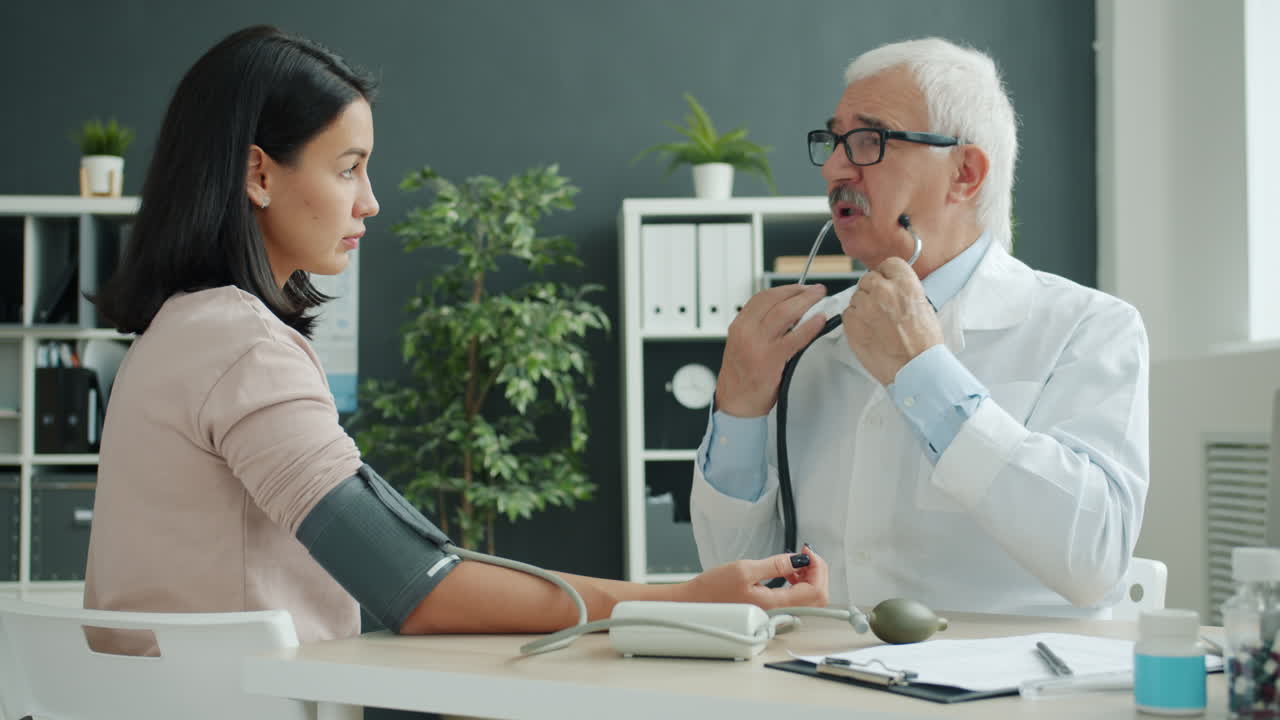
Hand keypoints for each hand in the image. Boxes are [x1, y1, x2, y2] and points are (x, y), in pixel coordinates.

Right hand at [679, 547, 828, 609]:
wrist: (697, 603)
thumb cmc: (714, 589)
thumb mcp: (745, 569)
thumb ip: (774, 565)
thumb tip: (799, 560)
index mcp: (775, 602)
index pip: (815, 590)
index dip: (818, 568)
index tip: (807, 552)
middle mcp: (779, 609)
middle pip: (818, 594)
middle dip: (817, 571)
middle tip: (804, 554)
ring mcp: (776, 608)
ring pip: (809, 595)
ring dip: (808, 574)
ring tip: (793, 561)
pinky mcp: (771, 605)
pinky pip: (796, 595)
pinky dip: (798, 579)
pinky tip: (785, 570)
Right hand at [716, 284, 829, 416]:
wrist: (735, 403)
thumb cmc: (741, 378)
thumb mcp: (743, 345)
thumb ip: (759, 328)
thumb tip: (789, 314)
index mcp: (739, 326)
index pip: (762, 297)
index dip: (785, 289)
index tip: (800, 287)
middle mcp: (746, 331)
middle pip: (775, 300)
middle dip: (799, 291)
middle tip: (816, 290)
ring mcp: (758, 344)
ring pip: (785, 313)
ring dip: (806, 302)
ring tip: (820, 298)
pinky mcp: (771, 359)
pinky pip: (795, 337)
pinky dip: (810, 326)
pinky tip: (820, 321)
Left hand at [842, 257, 943, 384]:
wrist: (914, 368)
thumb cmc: (923, 344)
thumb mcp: (923, 306)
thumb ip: (905, 291)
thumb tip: (895, 286)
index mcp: (905, 284)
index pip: (888, 264)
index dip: (887, 274)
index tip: (887, 281)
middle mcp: (883, 291)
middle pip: (869, 279)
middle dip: (874, 291)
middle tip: (882, 308)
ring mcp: (865, 306)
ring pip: (857, 296)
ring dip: (863, 306)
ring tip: (877, 324)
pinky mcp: (851, 323)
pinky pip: (847, 313)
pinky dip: (855, 321)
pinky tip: (869, 332)